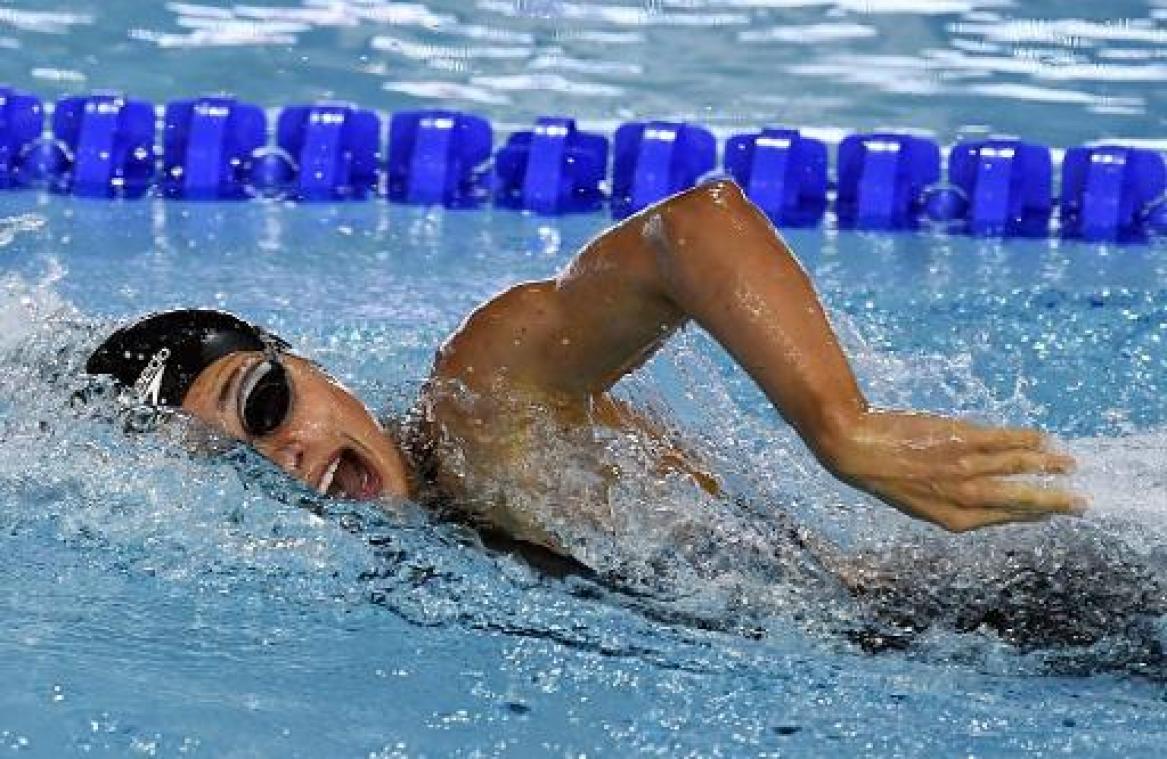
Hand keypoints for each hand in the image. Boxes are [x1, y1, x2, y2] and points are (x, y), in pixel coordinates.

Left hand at [822, 409, 1085, 531]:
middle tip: (1081, 502)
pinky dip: (1027, 439)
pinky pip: (1005, 440)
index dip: (1031, 515)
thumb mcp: (914, 500)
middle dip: (1054, 502)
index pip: (1003, 519)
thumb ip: (945, 502)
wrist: (853, 447)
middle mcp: (963, 497)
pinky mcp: (962, 439)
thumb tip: (973, 496)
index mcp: (951, 519)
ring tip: (1069, 464)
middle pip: (1022, 501)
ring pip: (1019, 468)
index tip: (1051, 514)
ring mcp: (965, 467)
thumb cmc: (879, 474)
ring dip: (1049, 466)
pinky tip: (1043, 439)